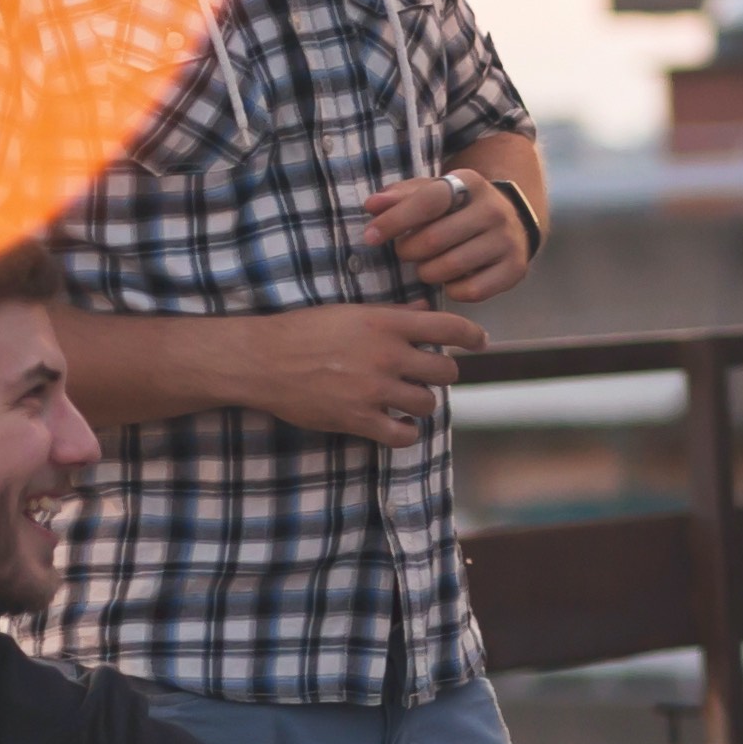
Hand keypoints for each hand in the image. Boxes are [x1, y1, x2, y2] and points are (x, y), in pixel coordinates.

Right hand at [240, 302, 488, 447]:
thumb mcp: (350, 312)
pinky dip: (406, 432)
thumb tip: (424, 309)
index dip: (472, 336)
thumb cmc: (304, 330)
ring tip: (407, 398)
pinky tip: (398, 424)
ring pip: (428, 403)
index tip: (480, 342)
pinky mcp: (358, 419)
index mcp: (385, 323)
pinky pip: (403, 435)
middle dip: (440, 373)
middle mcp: (386, 355)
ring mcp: (373, 389)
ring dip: (422, 402)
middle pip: (445, 371)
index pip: (448, 327)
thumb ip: (393, 314)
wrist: (262, 360)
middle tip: (426, 374)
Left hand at [361, 159, 538, 303]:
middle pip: (434, 239)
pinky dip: (452, 290)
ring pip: (449, 268)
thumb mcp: (432, 193)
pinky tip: (452, 279)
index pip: (427, 202)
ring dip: (427, 272)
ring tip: (427, 265)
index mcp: (470, 183)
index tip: (369, 237)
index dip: (394, 220)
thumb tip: (372, 205)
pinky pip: (471, 291)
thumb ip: (400, 197)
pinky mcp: (515, 269)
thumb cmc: (458, 209)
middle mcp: (493, 210)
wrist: (511, 223)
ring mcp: (507, 240)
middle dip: (408, 251)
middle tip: (406, 252)